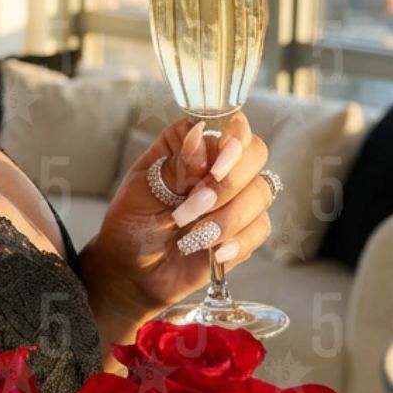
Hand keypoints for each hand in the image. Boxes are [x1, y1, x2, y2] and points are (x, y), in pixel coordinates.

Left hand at [79, 112, 273, 322]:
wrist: (133, 270)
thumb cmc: (132, 222)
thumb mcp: (143, 190)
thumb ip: (176, 166)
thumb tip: (199, 135)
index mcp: (191, 142)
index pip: (229, 123)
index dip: (232, 142)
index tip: (214, 170)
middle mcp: (219, 163)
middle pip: (255, 153)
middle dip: (227, 185)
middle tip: (193, 207)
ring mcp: (236, 196)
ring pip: (261, 193)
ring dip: (227, 217)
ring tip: (192, 235)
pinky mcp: (245, 229)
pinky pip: (260, 228)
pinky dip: (238, 241)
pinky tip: (215, 252)